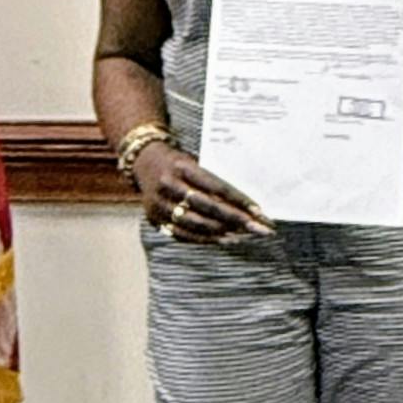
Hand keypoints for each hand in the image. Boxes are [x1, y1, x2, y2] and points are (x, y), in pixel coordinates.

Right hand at [134, 140, 273, 241]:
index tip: (259, 211)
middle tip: (259, 228)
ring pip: (196, 224)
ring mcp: (159, 204)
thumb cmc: (178, 162)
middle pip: (208, 207)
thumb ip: (213, 180)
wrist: (143, 162)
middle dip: (236, 220)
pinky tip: (224, 240)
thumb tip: (245, 204)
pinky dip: (206, 239)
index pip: (215, 186)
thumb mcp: (193, 161)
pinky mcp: (155, 219)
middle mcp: (168, 185)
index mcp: (181, 166)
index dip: (238, 200)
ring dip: (223, 232)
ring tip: (245, 236)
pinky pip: (183, 235)